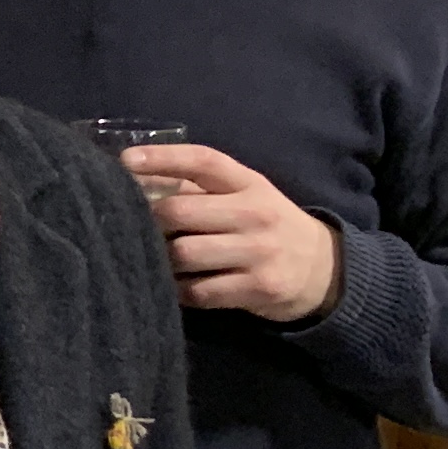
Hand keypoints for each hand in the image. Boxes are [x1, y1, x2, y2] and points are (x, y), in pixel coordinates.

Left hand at [131, 146, 341, 323]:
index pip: (203, 161)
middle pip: (180, 212)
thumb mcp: (244, 196)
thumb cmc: (264, 225)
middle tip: (132, 227)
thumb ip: (197, 187)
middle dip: (148, 220)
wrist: (322, 269)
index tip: (125, 160)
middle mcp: (256, 213)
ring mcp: (260, 252)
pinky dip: (177, 290)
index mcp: (249, 183)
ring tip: (152, 258)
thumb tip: (132, 177)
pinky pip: (198, 290)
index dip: (162, 157)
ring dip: (159, 258)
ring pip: (184, 253)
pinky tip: (174, 285)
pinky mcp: (259, 287)